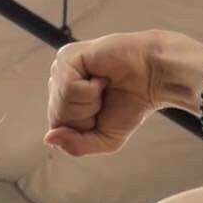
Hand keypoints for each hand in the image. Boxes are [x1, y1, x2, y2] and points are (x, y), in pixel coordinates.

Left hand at [44, 30, 167, 156]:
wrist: (154, 78)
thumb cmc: (130, 105)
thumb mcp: (102, 140)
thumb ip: (75, 146)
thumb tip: (48, 138)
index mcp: (63, 101)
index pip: (56, 129)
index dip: (83, 129)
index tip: (102, 112)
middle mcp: (58, 82)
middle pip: (57, 118)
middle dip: (85, 117)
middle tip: (105, 98)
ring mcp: (61, 68)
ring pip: (61, 104)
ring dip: (89, 103)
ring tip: (103, 86)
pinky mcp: (67, 56)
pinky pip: (68, 89)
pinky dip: (89, 90)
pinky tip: (101, 78)